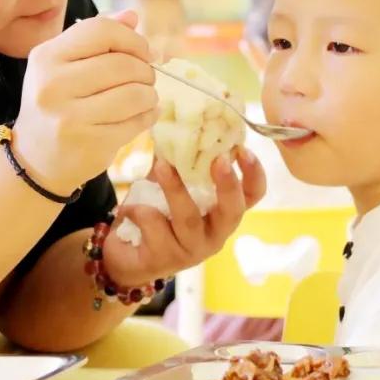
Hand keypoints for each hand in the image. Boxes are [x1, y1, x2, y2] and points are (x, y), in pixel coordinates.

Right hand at [12, 11, 158, 194]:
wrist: (34, 158)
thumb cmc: (56, 103)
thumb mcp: (64, 65)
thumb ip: (96, 37)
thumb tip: (132, 16)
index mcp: (46, 57)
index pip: (101, 31)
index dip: (132, 39)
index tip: (143, 52)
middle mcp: (53, 85)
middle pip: (123, 63)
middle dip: (145, 69)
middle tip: (146, 78)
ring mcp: (70, 117)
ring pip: (135, 93)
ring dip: (150, 94)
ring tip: (145, 97)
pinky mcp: (91, 144)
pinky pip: (136, 122)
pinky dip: (149, 116)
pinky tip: (142, 115)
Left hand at [101, 147, 266, 287]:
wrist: (125, 257)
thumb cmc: (156, 215)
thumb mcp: (169, 185)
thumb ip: (177, 160)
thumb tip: (176, 120)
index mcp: (221, 212)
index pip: (252, 196)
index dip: (254, 174)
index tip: (243, 150)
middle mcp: (214, 233)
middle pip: (232, 212)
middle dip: (227, 185)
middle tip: (218, 160)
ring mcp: (191, 249)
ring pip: (189, 219)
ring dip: (175, 189)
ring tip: (162, 166)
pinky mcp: (164, 259)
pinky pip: (154, 227)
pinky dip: (139, 210)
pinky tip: (127, 207)